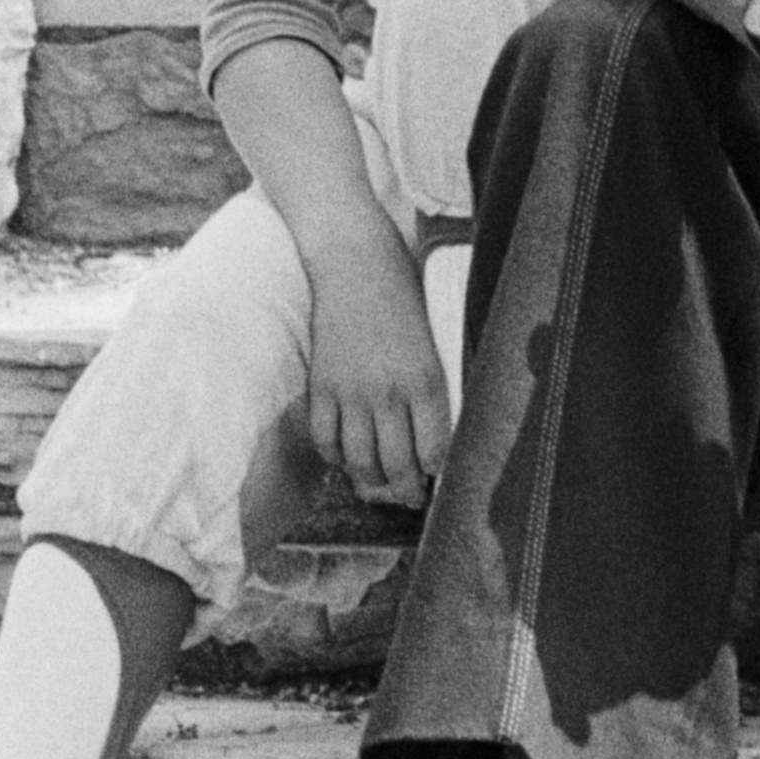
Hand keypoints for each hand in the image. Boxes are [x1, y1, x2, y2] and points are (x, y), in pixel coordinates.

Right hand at [302, 225, 452, 507]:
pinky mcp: (321, 386)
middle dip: (406, 491)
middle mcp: (388, 393)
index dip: (436, 474)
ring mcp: (351, 392)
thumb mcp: (434, 338)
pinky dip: (335, 457)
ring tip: (379, 485)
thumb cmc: (404, 292)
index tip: (438, 480)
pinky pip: (325, 440)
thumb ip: (435, 384)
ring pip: (359, 460)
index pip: (434, 450)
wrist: (354, 260)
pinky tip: (345, 458)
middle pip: (397, 465)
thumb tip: (437, 428)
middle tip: (411, 498)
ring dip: (370, 481)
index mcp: (426, 380)